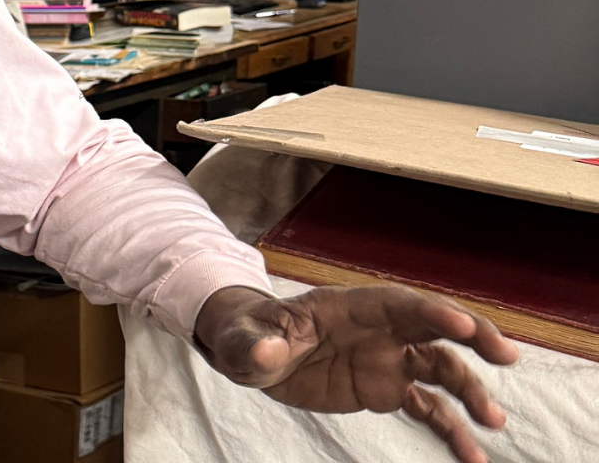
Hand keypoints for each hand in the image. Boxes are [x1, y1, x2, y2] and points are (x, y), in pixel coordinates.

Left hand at [193, 285, 520, 462]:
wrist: (254, 353)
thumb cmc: (250, 334)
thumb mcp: (244, 338)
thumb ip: (254, 343)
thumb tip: (266, 350)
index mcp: (349, 307)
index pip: (397, 303)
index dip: (429, 310)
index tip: (460, 324)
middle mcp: (379, 330)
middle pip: (434, 327)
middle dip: (472, 336)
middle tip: (505, 355)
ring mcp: (388, 359)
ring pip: (441, 370)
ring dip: (470, 392)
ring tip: (494, 421)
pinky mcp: (387, 389)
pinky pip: (428, 409)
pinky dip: (452, 430)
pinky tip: (473, 456)